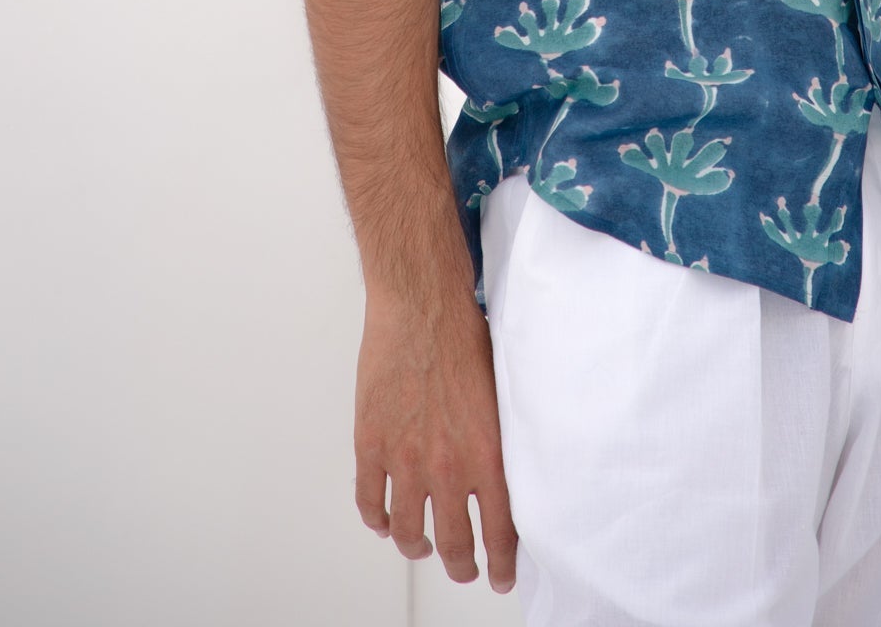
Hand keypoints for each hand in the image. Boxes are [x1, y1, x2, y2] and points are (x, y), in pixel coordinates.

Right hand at [353, 284, 518, 593]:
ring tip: (424, 547)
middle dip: (462, 565)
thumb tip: (510, 468)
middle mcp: (447, 467)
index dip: (501, 563)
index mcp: (487, 454)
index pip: (499, 531)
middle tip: (466, 569)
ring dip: (417, 547)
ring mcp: (405, 459)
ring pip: (408, 531)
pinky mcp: (372, 444)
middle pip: (454, 543)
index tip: (502, 575)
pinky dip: (376, 519)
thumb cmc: (464, 335)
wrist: (422, 305)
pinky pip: (370, 501)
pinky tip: (384, 521)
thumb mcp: (502, 394)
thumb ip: (501, 439)